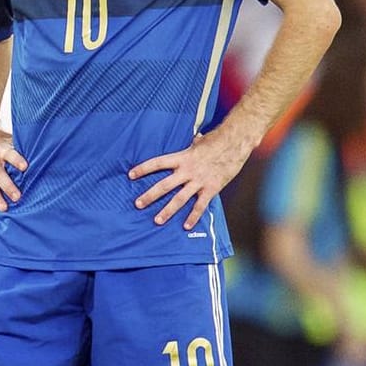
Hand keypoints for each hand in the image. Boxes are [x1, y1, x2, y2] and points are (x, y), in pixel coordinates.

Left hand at [129, 129, 252, 228]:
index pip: (157, 163)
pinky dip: (193, 217)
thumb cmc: (217, 140)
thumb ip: (192, 145)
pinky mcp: (211, 189)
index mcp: (181, 157)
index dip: (143, 169)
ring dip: (167, 211)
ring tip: (156, 221)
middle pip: (164, 185)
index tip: (130, 175)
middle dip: (149, 196)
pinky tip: (185, 226)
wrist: (235, 143)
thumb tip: (194, 139)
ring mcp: (199, 181)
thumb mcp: (199, 141)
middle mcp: (187, 171)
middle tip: (137, 204)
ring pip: (179, 199)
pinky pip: (200, 206)